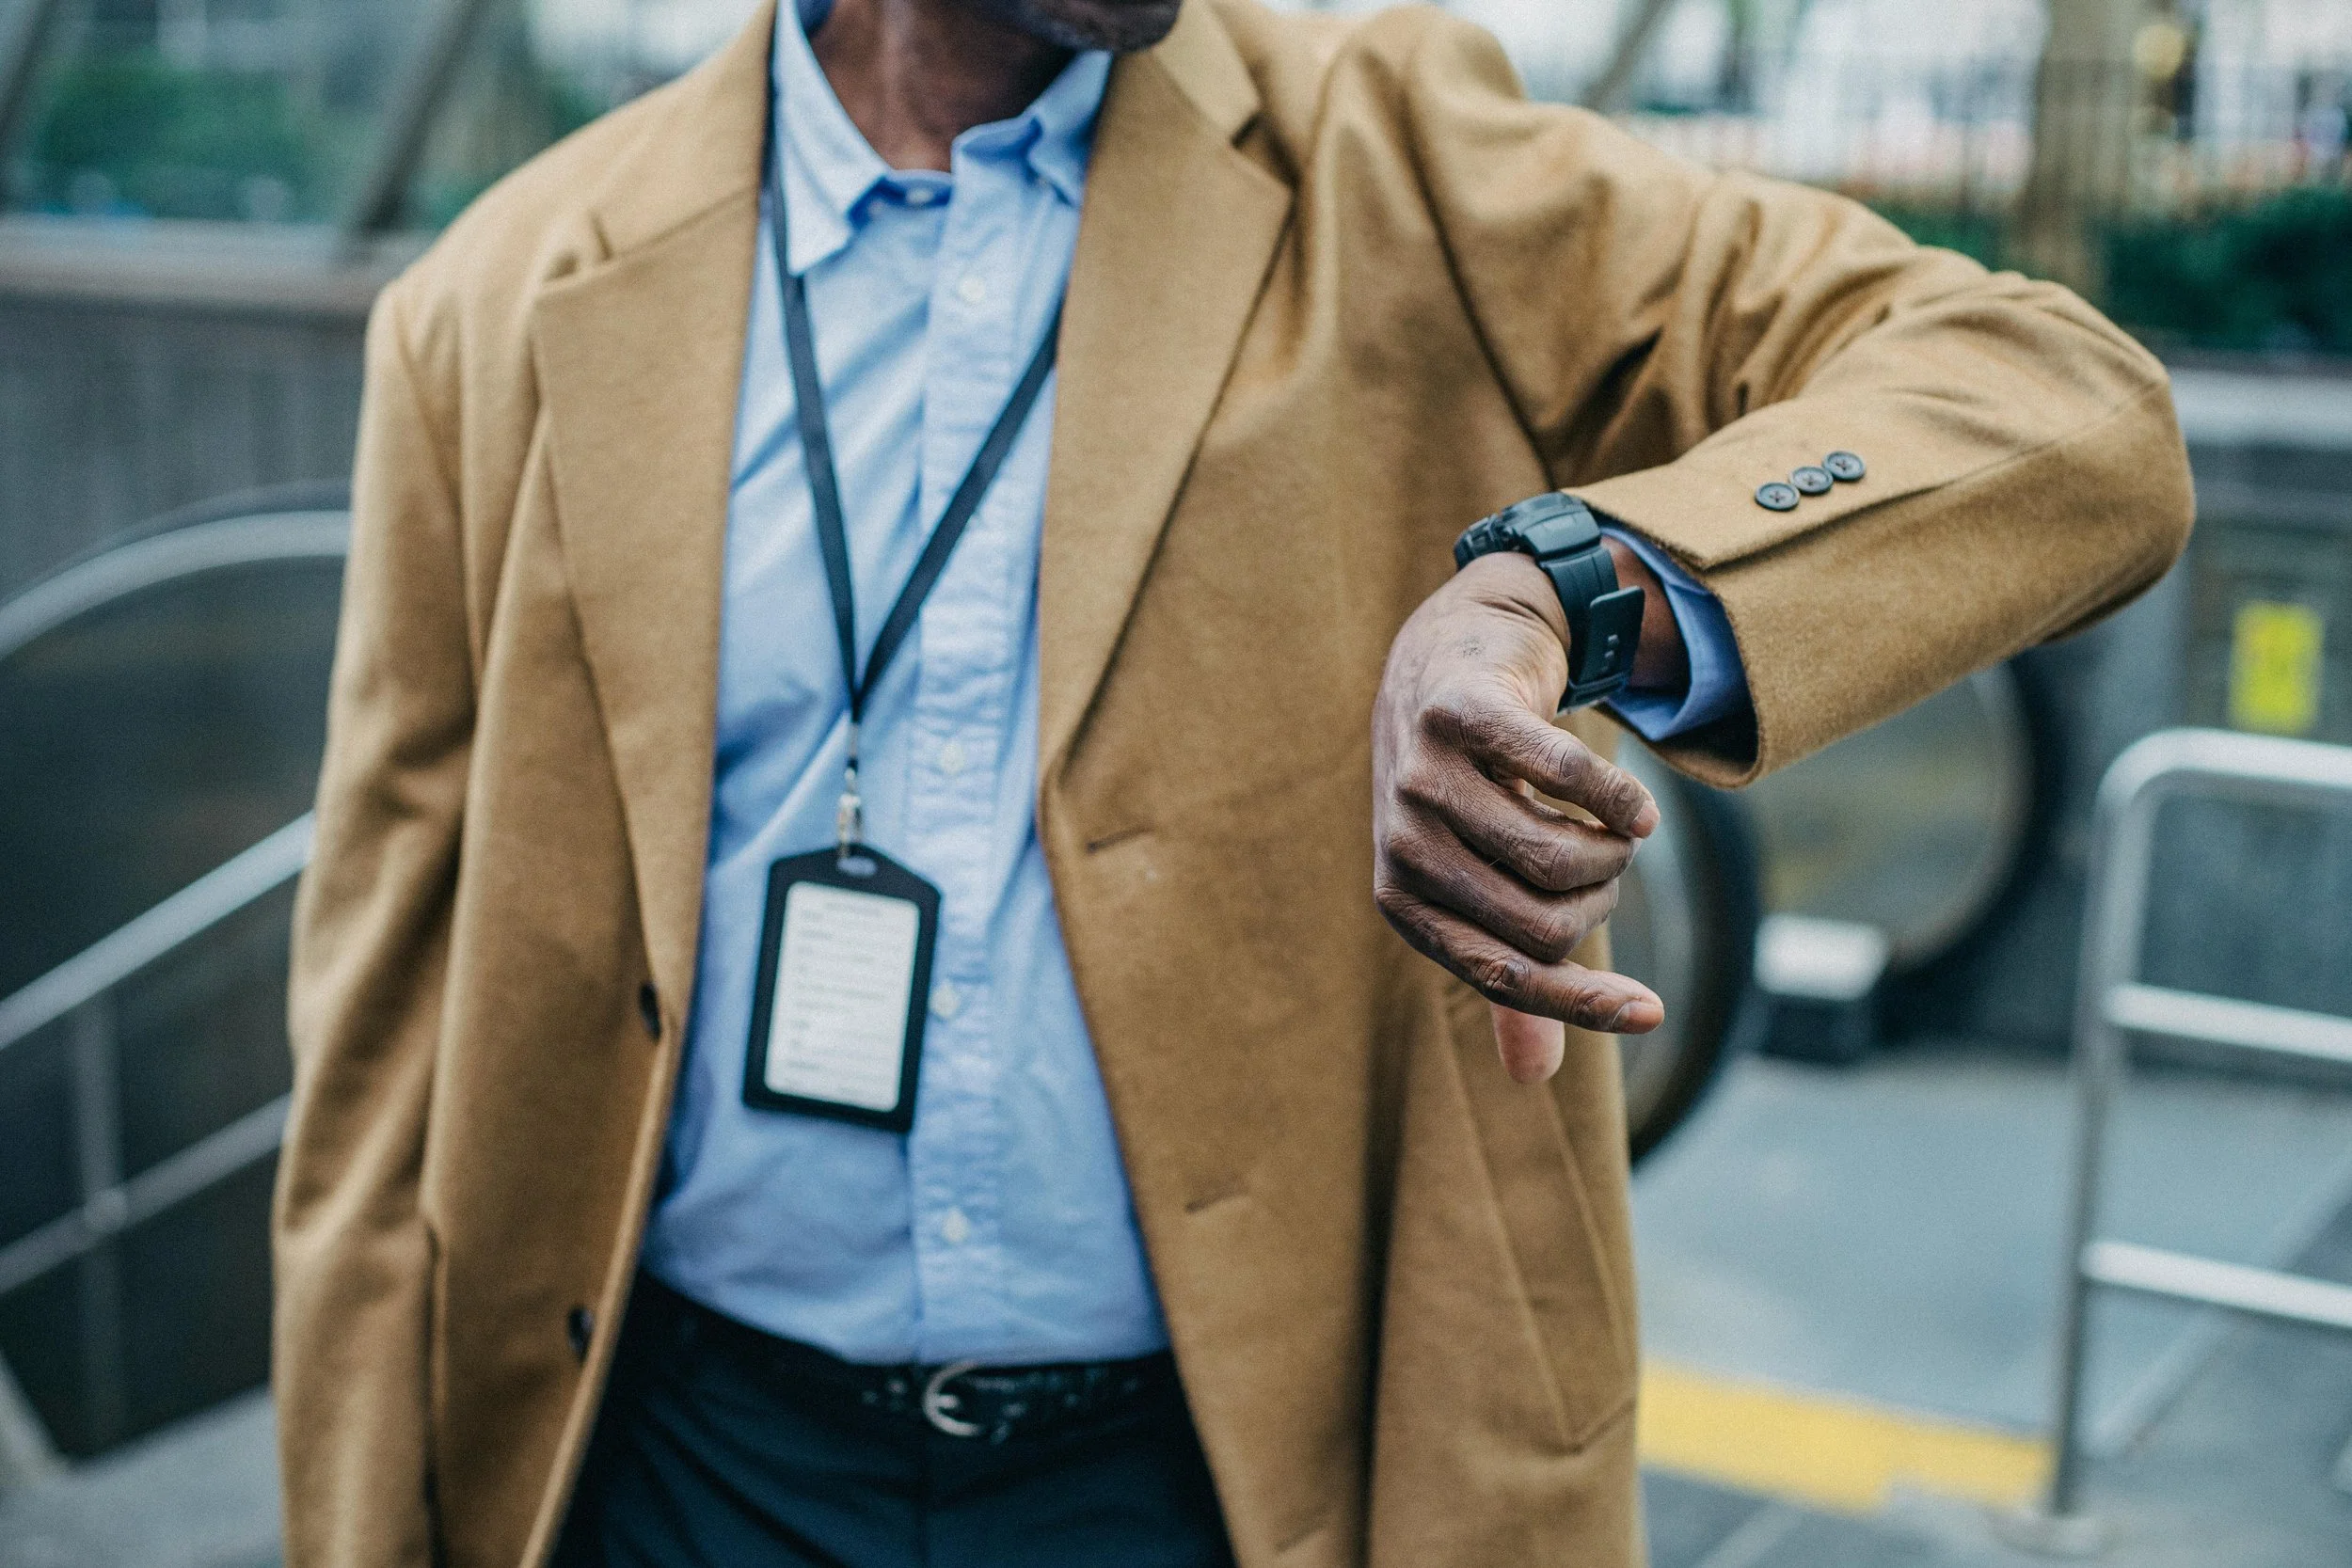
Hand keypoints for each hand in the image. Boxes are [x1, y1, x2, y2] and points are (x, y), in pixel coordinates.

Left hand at [1372, 547, 1668, 1083]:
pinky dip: (1618, 799)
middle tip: (1607, 862)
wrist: (1455, 656)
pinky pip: (1565, 775)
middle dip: (1601, 901)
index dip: (1582, 1002)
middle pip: (1546, 921)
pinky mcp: (1459, 714)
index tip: (1652, 1013)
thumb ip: (1508, 974)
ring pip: (1560, 857)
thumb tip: (1531, 1082)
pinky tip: (1637, 806)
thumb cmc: (1474, 787)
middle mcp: (1403, 844)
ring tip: (1608, 826)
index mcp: (1405, 901)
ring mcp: (1422, 778)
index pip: (1505, 975)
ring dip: (1611, 849)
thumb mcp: (1480, 879)